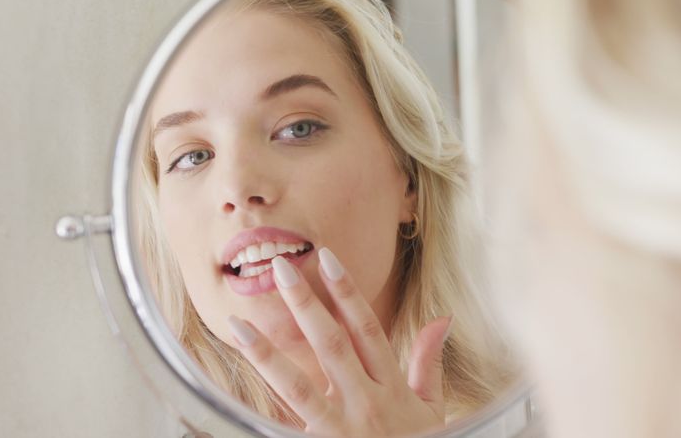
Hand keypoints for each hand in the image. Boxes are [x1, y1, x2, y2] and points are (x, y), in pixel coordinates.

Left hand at [226, 247, 452, 436]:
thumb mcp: (432, 408)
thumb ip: (429, 362)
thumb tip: (442, 318)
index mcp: (392, 387)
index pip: (367, 329)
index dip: (347, 293)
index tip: (327, 259)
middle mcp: (366, 402)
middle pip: (331, 344)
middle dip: (305, 305)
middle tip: (281, 269)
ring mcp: (341, 428)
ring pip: (297, 386)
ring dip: (266, 352)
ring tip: (238, 324)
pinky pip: (287, 423)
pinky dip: (263, 404)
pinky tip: (239, 384)